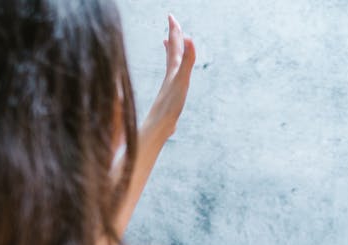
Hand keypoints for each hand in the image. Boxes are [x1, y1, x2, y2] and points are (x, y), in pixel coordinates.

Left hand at [142, 15, 195, 144]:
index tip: (171, 16)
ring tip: (167, 44)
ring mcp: (169, 84)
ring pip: (170, 63)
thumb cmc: (169, 105)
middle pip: (172, 51)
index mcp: (173, 70)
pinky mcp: (170, 95)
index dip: (175, 31)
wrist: (158, 126)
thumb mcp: (181, 80)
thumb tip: (189, 39)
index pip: (174, 46)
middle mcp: (170, 75)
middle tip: (173, 24)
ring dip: (171, 52)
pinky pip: (172, 77)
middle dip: (174, 37)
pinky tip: (170, 74)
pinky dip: (172, 70)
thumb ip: (186, 60)